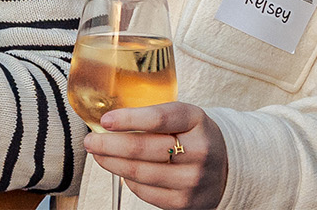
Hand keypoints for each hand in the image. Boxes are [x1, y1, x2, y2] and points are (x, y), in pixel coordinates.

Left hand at [83, 102, 227, 209]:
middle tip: (90, 140)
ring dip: (111, 163)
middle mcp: (198, 150)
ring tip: (98, 154)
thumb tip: (109, 120)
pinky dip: (128, 180)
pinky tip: (122, 170)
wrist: (225, 169)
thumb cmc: (194, 137)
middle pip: (143, 149)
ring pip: (139, 172)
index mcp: (196, 120)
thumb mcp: (184, 117)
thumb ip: (154, 116)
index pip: (159, 118)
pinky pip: (144, 191)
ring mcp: (192, 179)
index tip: (105, 120)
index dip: (129, 119)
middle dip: (108, 145)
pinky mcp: (184, 201)